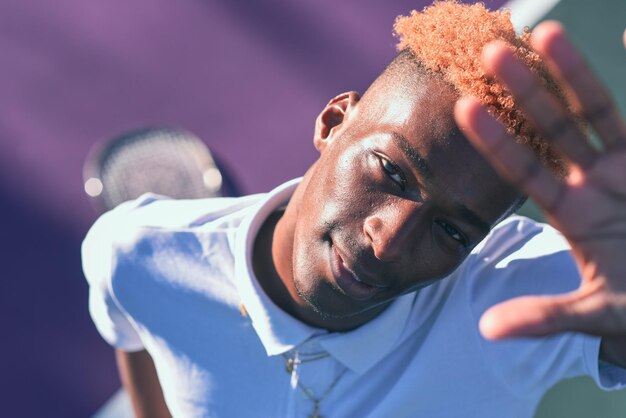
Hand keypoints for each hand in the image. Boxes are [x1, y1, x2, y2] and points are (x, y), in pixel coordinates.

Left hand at [454, 22, 625, 342]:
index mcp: (571, 212)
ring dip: (572, 73)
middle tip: (490, 53)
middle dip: (524, 93)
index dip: (496, 141)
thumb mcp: (595, 311)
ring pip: (596, 111)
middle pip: (552, 128)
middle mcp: (593, 179)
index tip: (464, 109)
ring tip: (545, 33)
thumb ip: (544, 316)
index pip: (524, 170)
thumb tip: (487, 331)